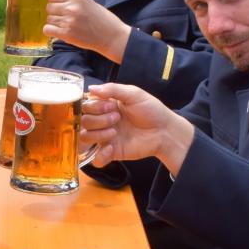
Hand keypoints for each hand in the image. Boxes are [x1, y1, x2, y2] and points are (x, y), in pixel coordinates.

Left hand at [44, 0, 130, 62]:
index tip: (60, 5)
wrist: (111, 36)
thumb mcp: (87, 1)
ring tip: (67, 25)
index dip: (54, 0)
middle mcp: (72, 7)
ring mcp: (68, 21)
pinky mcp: (67, 34)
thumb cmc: (100, 18)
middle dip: (55, 12)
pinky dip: (51, 31)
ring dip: (55, 22)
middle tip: (65, 17)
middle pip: (49, 7)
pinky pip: (47, 30)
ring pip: (49, 19)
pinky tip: (60, 31)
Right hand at [80, 82, 194, 172]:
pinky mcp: (111, 153)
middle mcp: (102, 121)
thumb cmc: (151, 110)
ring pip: (85, 137)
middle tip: (117, 118)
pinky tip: (112, 148)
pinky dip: (100, 154)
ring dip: (98, 134)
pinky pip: (95, 159)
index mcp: (105, 106)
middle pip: (83, 121)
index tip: (111, 106)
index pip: (85, 106)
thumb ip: (113, 89)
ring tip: (115, 132)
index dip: (93, 106)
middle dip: (98, 119)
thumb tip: (90, 88)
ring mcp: (106, 138)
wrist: (165, 131)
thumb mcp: (134, 94)